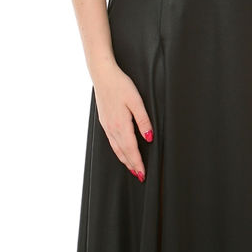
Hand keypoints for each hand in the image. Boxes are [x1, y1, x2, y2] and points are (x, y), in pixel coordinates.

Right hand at [92, 59, 153, 182]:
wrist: (102, 75)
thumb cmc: (121, 85)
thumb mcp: (136, 101)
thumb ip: (143, 120)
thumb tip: (149, 138)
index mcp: (121, 125)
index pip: (131, 149)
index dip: (138, 162)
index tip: (143, 174)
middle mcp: (112, 128)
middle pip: (123, 152)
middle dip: (131, 165)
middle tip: (139, 176)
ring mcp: (106, 125)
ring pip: (116, 148)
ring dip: (124, 159)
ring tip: (131, 167)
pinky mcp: (104, 120)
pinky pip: (111, 141)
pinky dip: (117, 150)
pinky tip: (120, 150)